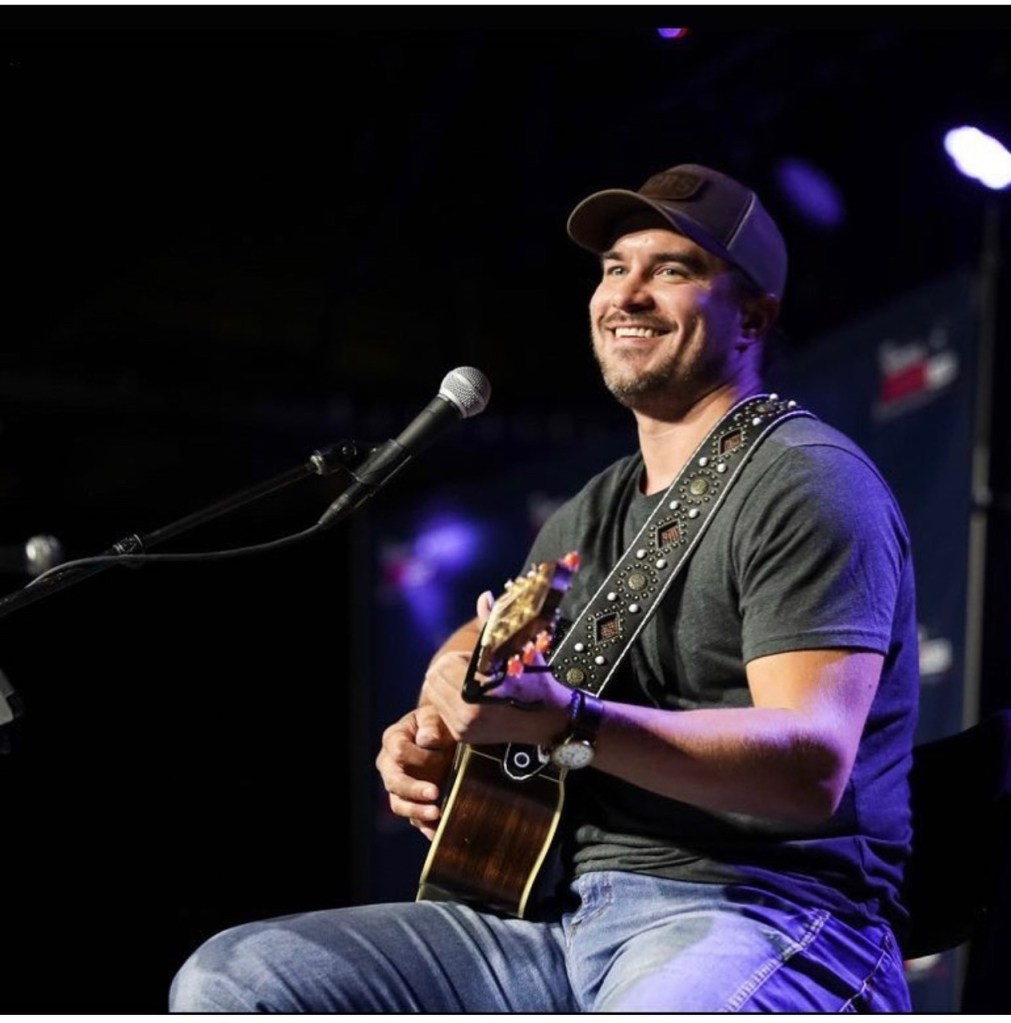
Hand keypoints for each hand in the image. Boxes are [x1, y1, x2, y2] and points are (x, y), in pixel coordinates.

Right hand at [375, 704, 455, 840]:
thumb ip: (430, 724)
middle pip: (394, 781)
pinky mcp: (411, 801)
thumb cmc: (436, 723)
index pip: (398, 750)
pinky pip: (413, 818)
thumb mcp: (434, 716)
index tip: (440, 753)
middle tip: (435, 793)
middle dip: (414, 789)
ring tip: (436, 814)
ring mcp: (398, 786)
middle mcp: (390, 765)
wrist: (443, 735)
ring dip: (417, 811)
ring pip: (399, 804)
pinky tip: (437, 832)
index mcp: (393, 739)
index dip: (418, 754)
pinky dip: (424, 826)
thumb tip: (427, 740)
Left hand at [421, 591, 570, 747]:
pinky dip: (450, 696)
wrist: (551, 721)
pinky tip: (470, 694)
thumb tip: (484, 598)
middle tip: (472, 667)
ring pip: (434, 692)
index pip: (446, 664)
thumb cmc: (537, 685)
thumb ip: (493, 624)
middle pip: (434, 678)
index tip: (478, 659)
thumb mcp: (515, 651)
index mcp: (476, 694)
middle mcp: (465, 715)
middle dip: (450, 667)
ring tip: (472, 680)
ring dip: (448, 681)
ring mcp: (462, 729)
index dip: (461, 656)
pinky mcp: (462, 736)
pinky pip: (441, 708)